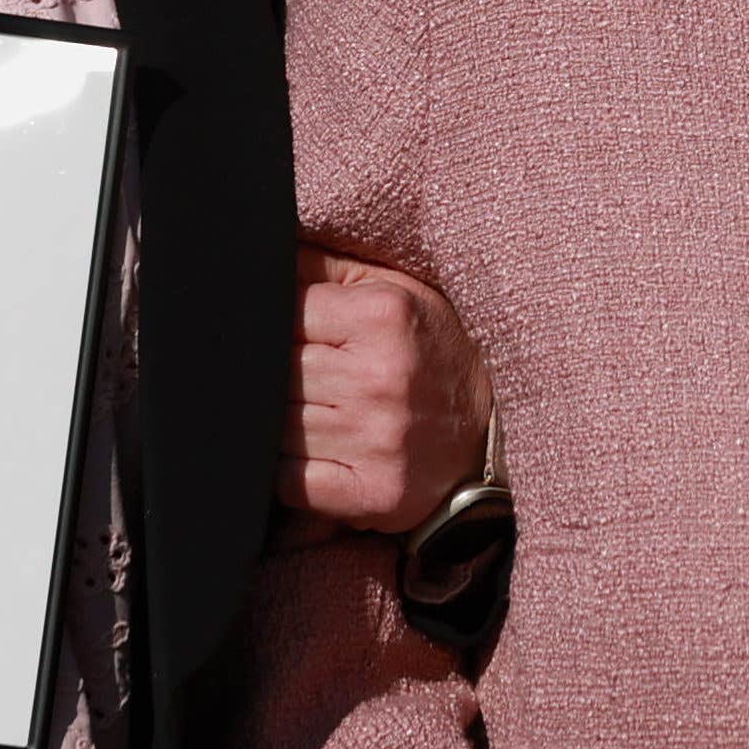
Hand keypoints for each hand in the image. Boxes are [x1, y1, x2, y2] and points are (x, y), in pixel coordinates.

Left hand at [280, 246, 488, 531]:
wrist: (489, 434)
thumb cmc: (430, 352)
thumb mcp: (393, 291)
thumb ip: (325, 269)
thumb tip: (259, 255)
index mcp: (384, 316)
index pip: (283, 310)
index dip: (280, 324)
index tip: (302, 336)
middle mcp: (380, 377)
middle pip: (276, 371)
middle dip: (281, 374)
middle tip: (313, 378)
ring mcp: (374, 440)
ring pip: (275, 425)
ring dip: (284, 423)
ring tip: (320, 413)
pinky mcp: (368, 493)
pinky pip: (286, 480)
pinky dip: (288, 469)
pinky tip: (317, 453)